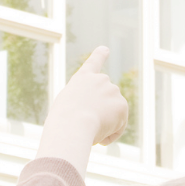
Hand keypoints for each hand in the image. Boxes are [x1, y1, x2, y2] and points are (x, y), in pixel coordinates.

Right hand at [35, 46, 129, 175]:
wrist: (73, 124)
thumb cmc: (62, 121)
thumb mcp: (67, 109)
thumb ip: (83, 106)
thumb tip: (98, 119)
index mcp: (82, 78)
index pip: (93, 63)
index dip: (100, 56)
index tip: (105, 49)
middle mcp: (101, 79)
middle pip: (106, 100)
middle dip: (102, 114)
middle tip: (86, 125)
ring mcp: (113, 90)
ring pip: (113, 115)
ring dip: (105, 125)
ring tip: (89, 129)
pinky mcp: (122, 105)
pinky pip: (119, 127)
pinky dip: (110, 135)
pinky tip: (99, 137)